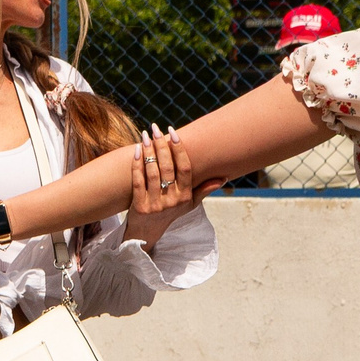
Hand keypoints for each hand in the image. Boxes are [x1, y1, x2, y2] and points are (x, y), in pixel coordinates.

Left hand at [124, 125, 203, 252]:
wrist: (147, 232)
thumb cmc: (170, 213)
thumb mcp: (189, 204)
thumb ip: (204, 190)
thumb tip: (223, 178)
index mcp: (185, 196)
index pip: (185, 169)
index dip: (179, 150)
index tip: (174, 133)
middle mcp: (172, 201)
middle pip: (167, 168)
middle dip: (162, 145)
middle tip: (156, 128)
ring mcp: (155, 204)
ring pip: (152, 172)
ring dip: (148, 151)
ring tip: (146, 135)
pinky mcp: (140, 207)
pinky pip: (138, 181)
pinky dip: (137, 165)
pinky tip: (136, 150)